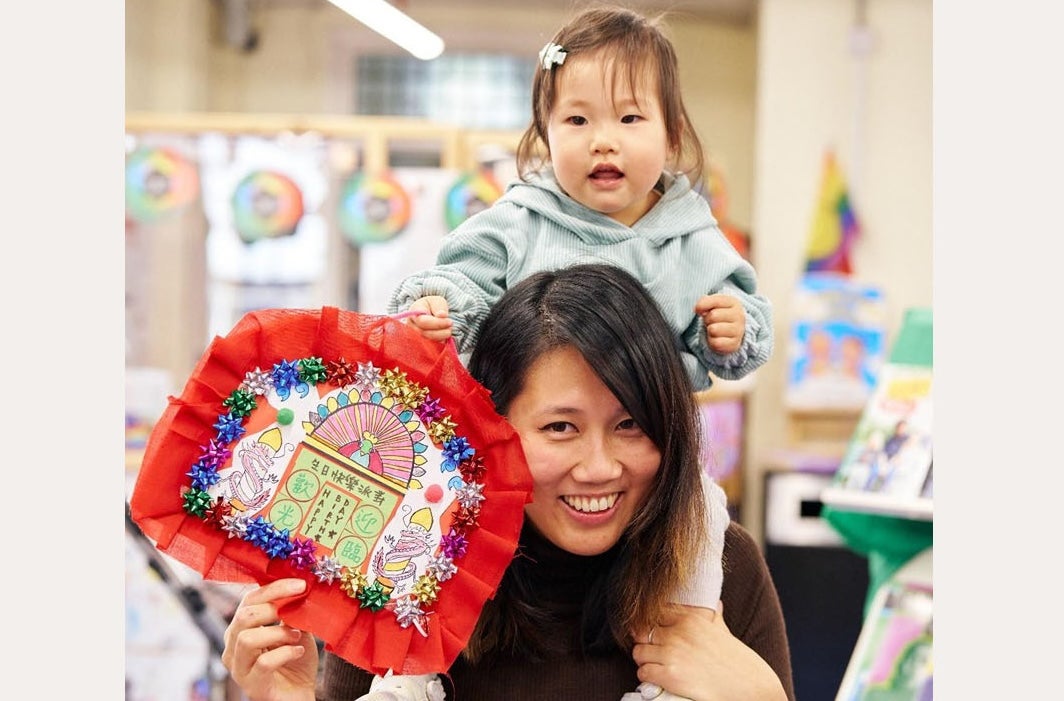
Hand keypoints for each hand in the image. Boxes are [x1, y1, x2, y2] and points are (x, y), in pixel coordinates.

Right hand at [221, 579, 317, 700]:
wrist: (300, 693)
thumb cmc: (294, 661)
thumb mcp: (294, 629)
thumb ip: (290, 611)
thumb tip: (297, 588)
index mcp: (241, 628)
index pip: (249, 600)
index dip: (274, 589)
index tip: (300, 585)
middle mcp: (233, 647)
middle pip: (243, 616)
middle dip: (272, 608)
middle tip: (295, 610)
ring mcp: (239, 668)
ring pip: (247, 639)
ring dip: (278, 633)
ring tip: (296, 636)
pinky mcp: (252, 685)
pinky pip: (264, 663)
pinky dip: (285, 653)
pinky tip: (298, 652)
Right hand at [406, 296, 453, 341]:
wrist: (429, 313)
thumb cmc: (433, 306)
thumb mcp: (438, 302)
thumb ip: (439, 307)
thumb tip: (442, 315)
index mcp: (414, 312)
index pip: (423, 321)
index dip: (437, 323)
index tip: (450, 321)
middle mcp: (410, 325)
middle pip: (424, 333)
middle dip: (440, 332)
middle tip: (450, 327)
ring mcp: (413, 335)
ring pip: (426, 342)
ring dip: (440, 338)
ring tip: (448, 331)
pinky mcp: (419, 343)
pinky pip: (428, 348)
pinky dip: (438, 343)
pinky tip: (443, 338)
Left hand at [631, 603, 786, 700]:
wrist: (749, 687)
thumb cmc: (736, 660)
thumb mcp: (722, 630)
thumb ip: (712, 616)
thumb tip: (714, 604)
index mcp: (690, 619)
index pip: (654, 613)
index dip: (651, 624)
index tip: (654, 632)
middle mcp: (678, 633)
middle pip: (641, 632)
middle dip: (645, 642)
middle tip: (653, 651)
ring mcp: (672, 653)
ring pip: (639, 652)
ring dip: (644, 660)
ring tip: (655, 665)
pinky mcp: (670, 675)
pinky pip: (643, 672)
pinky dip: (647, 676)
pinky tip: (658, 677)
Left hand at [694, 294, 744, 354]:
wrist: (732, 331)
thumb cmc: (720, 315)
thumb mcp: (713, 304)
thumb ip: (704, 302)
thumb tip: (698, 309)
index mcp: (733, 302)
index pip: (715, 301)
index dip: (702, 305)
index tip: (699, 310)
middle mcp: (739, 316)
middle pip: (712, 316)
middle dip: (707, 319)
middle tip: (712, 321)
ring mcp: (738, 331)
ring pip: (713, 330)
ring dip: (709, 331)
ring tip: (715, 329)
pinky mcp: (735, 344)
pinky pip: (715, 343)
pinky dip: (712, 342)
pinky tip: (717, 338)